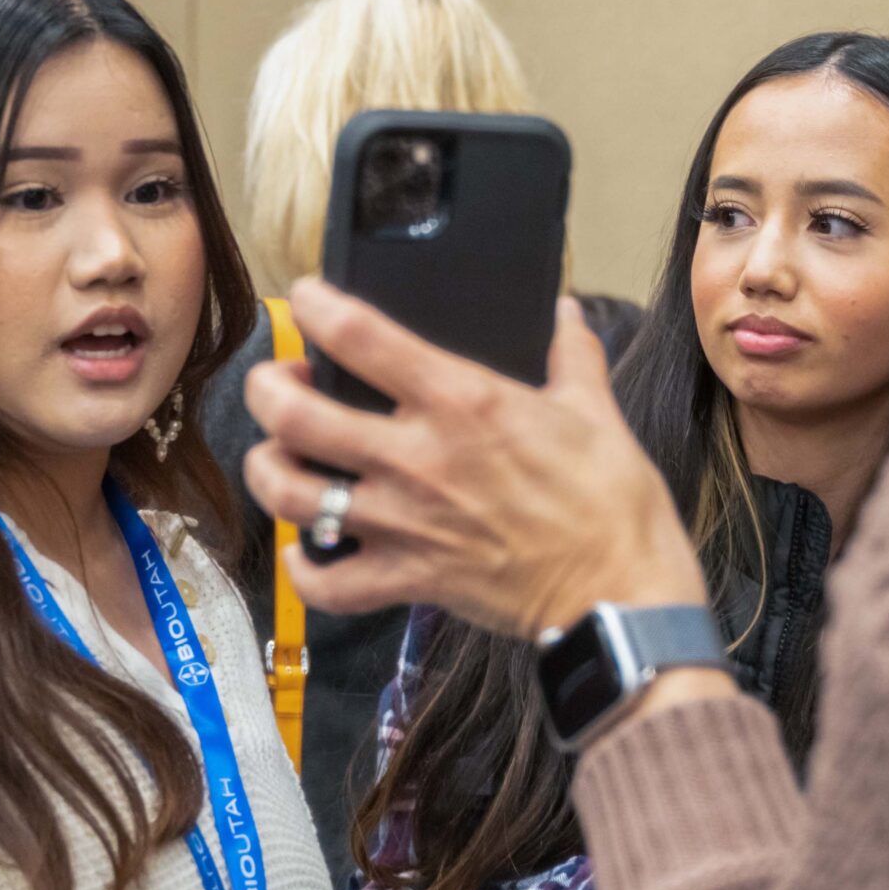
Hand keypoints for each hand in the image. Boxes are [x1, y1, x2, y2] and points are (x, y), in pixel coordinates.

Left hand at [243, 281, 705, 639]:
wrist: (622, 591)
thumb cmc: (613, 503)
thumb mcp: (597, 411)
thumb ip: (572, 355)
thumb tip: (566, 315)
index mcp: (462, 401)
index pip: (359, 335)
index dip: (315, 305)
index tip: (308, 298)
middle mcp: (417, 458)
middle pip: (293, 415)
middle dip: (266, 389)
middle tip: (280, 384)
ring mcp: (404, 522)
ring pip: (290, 494)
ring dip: (269, 470)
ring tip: (280, 456)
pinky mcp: (408, 579)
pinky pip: (325, 584)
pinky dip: (302, 569)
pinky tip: (305, 550)